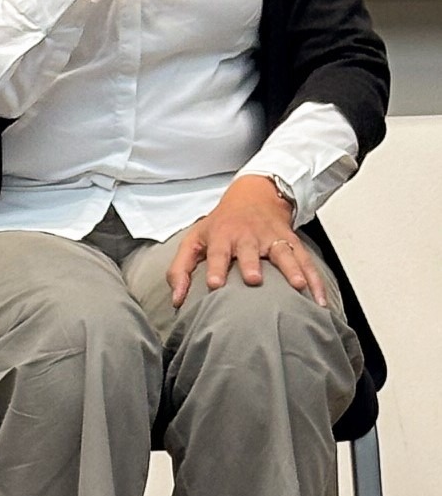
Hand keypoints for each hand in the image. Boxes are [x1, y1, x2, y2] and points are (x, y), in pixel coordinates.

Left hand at [166, 175, 325, 307]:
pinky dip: (316, 279)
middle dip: (251, 264)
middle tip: (254, 280)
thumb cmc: (220, 224)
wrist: (253, 196)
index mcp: (222, 236)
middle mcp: (247, 236)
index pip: (216, 252)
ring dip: (291, 269)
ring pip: (283, 253)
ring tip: (298, 287)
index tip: (214, 284)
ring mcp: (272, 239)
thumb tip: (175, 300)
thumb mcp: (194, 240)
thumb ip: (180, 270)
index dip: (215, 267)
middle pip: (249, 250)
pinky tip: (320, 299)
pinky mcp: (291, 242)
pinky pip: (306, 261)